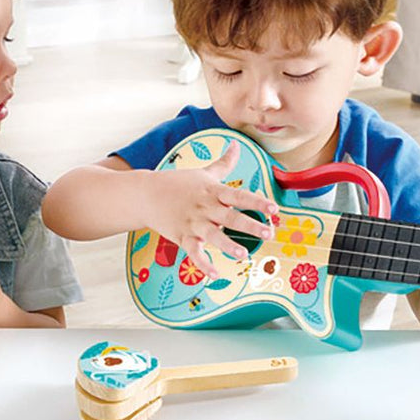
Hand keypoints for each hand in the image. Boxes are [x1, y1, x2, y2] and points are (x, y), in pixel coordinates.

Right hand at [146, 141, 277, 278]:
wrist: (146, 194)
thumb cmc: (178, 182)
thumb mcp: (204, 172)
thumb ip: (224, 162)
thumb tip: (236, 144)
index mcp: (213, 191)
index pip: (239, 196)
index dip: (256, 202)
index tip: (273, 208)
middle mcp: (205, 207)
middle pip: (230, 217)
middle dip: (249, 225)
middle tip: (268, 233)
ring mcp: (192, 223)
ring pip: (212, 236)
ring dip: (228, 245)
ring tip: (243, 255)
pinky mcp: (181, 237)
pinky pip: (194, 252)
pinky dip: (203, 264)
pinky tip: (215, 274)